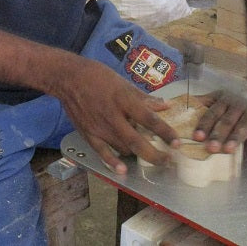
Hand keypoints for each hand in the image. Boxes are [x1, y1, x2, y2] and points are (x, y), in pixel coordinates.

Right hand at [57, 58, 179, 173]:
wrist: (68, 78)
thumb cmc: (98, 76)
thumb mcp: (122, 82)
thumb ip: (143, 97)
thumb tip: (164, 105)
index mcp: (123, 99)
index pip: (149, 119)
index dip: (165, 132)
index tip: (178, 142)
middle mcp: (113, 116)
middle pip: (137, 141)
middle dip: (155, 154)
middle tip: (168, 160)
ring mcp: (100, 127)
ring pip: (123, 148)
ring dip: (138, 155)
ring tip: (150, 157)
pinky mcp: (88, 134)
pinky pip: (102, 153)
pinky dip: (113, 163)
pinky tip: (123, 171)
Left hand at [192, 90, 246, 157]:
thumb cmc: (241, 94)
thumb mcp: (224, 94)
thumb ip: (207, 101)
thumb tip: (187, 103)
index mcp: (226, 99)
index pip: (213, 112)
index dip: (204, 124)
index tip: (196, 136)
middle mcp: (239, 104)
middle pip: (227, 121)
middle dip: (218, 134)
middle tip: (210, 148)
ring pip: (244, 125)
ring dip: (235, 138)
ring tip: (227, 150)